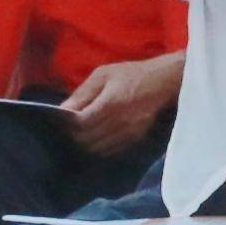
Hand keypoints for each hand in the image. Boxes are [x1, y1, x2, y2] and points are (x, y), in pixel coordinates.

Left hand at [62, 53, 183, 150]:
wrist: (164, 81)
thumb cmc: (131, 74)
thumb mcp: (103, 75)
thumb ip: (82, 93)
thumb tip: (62, 111)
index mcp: (110, 104)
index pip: (80, 125)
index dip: (67, 125)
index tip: (60, 121)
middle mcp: (120, 122)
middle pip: (87, 140)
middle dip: (74, 137)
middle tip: (67, 130)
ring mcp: (129, 133)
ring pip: (98, 149)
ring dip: (86, 144)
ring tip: (79, 135)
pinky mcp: (135, 139)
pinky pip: (111, 150)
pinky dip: (99, 148)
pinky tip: (95, 139)